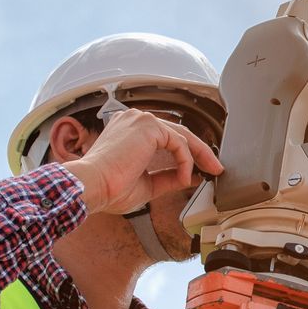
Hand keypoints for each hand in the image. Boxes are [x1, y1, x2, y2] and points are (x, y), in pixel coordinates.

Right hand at [62, 109, 222, 214]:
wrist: (92, 187)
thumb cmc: (109, 188)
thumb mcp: (147, 183)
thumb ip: (169, 176)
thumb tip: (190, 176)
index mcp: (130, 131)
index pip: (166, 137)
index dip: (187, 153)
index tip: (201, 169)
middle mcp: (135, 120)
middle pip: (178, 132)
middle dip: (201, 152)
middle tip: (215, 168)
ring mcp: (141, 120)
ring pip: (182, 135)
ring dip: (199, 155)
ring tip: (210, 171)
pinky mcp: (148, 126)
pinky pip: (178, 143)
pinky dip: (185, 161)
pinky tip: (183, 177)